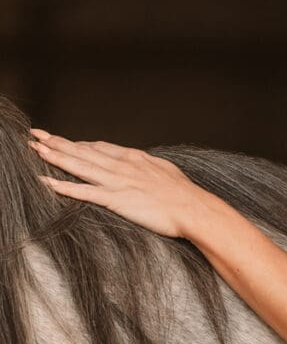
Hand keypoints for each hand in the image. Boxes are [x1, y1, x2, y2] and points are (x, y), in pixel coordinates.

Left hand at [27, 128, 206, 238]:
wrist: (193, 208)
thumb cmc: (184, 193)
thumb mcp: (165, 170)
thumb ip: (148, 164)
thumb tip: (141, 161)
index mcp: (135, 158)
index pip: (100, 147)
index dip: (78, 144)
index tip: (63, 141)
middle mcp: (123, 166)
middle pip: (84, 151)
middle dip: (58, 143)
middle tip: (37, 135)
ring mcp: (118, 182)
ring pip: (80, 166)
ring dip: (55, 157)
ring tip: (35, 149)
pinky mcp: (117, 199)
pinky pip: (85, 192)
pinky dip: (64, 187)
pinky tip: (47, 182)